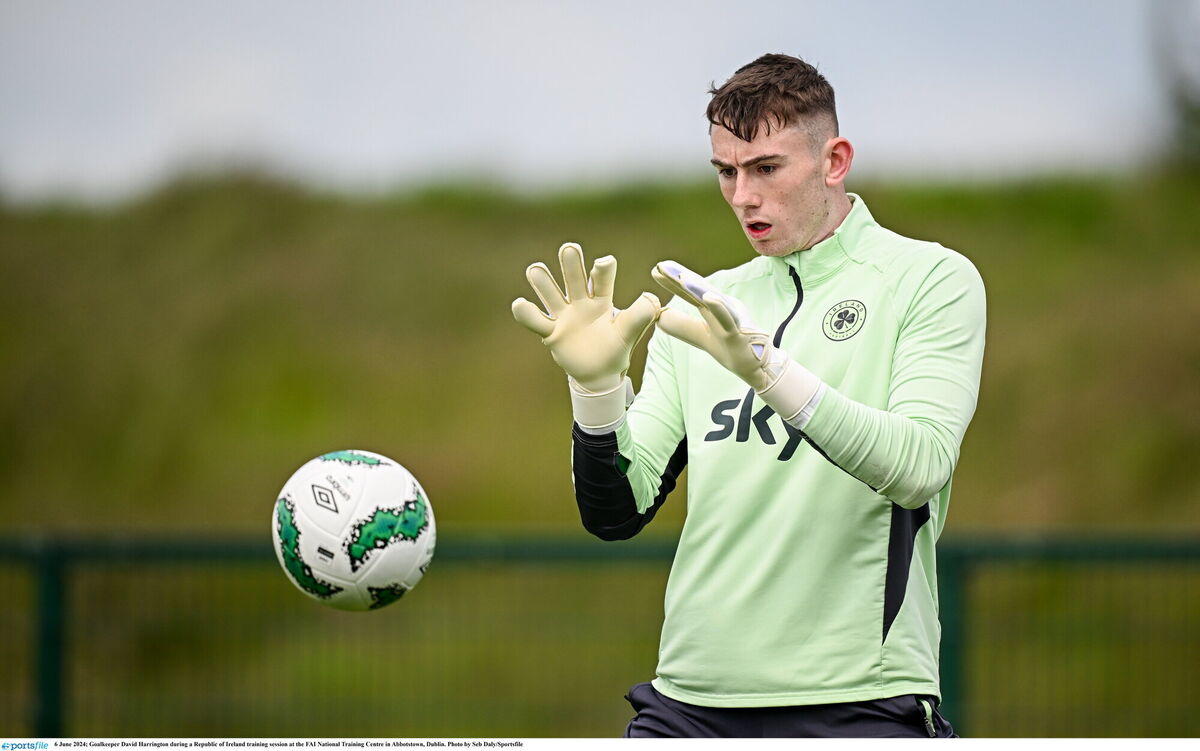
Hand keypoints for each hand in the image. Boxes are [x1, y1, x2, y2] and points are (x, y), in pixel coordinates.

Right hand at [513, 243, 660, 392]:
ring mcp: (564, 315)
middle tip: (569, 249)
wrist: (599, 374)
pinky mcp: (551, 332)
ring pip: (549, 292)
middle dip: (570, 262)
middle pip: (573, 277)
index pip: (601, 278)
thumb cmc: (616, 348)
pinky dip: (526, 313)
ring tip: (536, 270)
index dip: (602, 269)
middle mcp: (580, 302)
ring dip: (542, 280)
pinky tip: (520, 304)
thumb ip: (640, 316)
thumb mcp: (630, 333)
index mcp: (602, 299)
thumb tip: (653, 298)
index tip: (603, 263)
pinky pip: (536, 320)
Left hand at [651, 260, 788, 392]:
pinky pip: (728, 319)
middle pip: (699, 291)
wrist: (758, 368)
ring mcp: (732, 319)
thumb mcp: (702, 338)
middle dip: (681, 278)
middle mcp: (723, 308)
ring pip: (713, 301)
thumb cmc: (732, 349)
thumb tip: (659, 318)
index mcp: (712, 310)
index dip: (673, 282)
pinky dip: (719, 307)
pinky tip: (709, 298)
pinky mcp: (739, 333)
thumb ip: (683, 327)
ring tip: (681, 277)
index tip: (655, 270)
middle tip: (662, 265)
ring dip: (697, 288)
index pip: (690, 294)